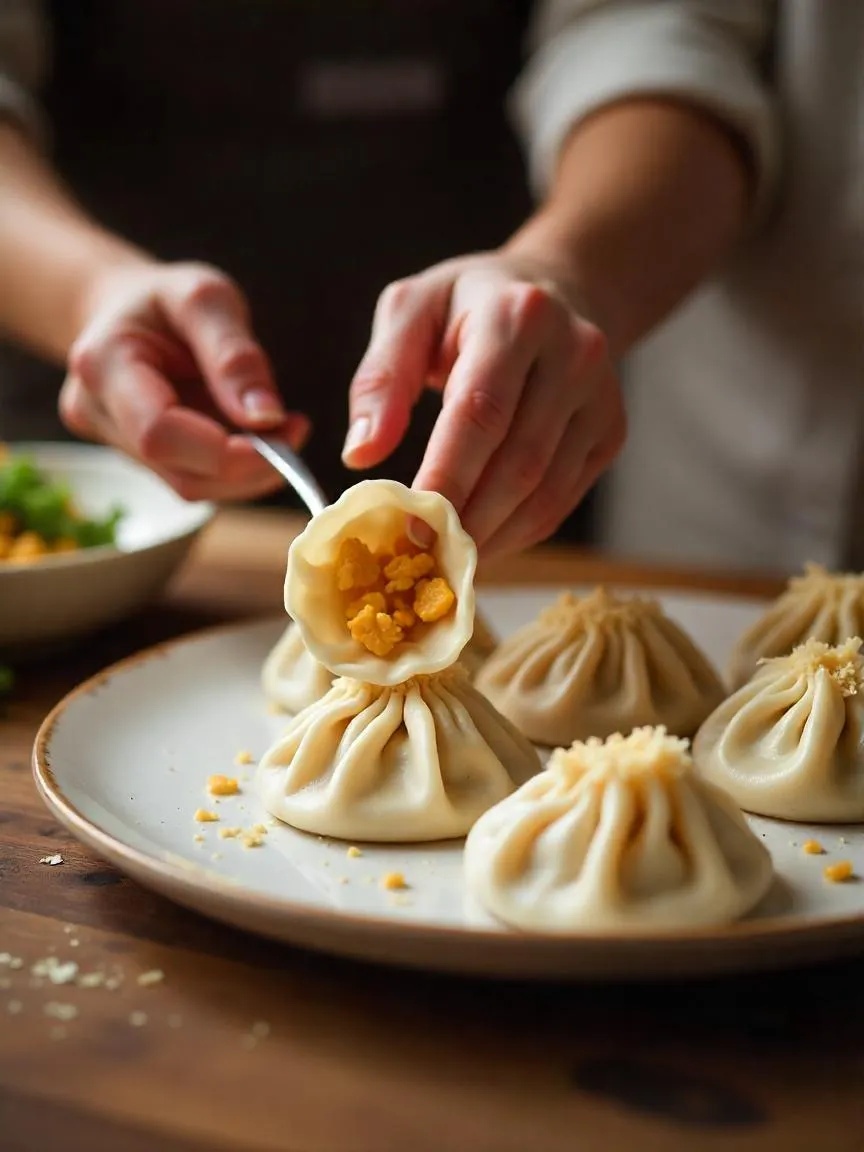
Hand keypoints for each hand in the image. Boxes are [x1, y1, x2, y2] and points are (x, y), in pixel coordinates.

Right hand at [60, 261, 308, 500]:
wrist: (125, 311)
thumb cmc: (165, 299)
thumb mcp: (206, 298)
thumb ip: (234, 354)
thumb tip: (266, 417)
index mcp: (103, 363)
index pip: (160, 433)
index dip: (226, 450)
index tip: (286, 431)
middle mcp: (98, 412)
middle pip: (180, 473)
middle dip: (249, 465)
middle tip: (297, 431)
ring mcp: (113, 442)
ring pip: (191, 485)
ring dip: (249, 471)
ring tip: (285, 429)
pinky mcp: (138, 460)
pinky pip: (194, 479)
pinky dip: (237, 468)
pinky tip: (261, 438)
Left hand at [343, 250, 624, 555]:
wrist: (556, 289)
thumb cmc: (467, 307)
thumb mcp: (411, 312)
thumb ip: (382, 379)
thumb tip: (361, 455)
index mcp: (517, 315)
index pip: (480, 412)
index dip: (447, 476)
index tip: (410, 524)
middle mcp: (574, 353)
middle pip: (518, 462)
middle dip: (468, 518)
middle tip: (422, 555)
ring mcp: (601, 396)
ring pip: (545, 491)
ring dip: (493, 536)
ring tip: (446, 557)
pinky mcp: (611, 431)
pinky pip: (562, 500)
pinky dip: (518, 532)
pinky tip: (481, 541)